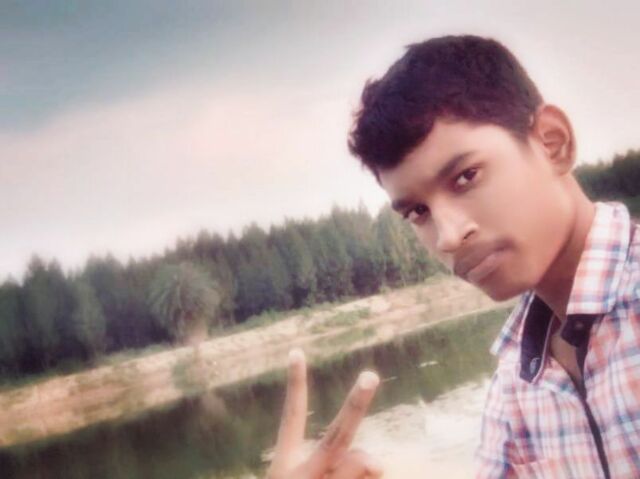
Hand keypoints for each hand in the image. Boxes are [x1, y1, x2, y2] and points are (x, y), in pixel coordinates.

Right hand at [266, 349, 382, 478]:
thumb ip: (348, 468)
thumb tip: (379, 466)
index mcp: (285, 464)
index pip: (292, 417)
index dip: (295, 386)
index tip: (296, 351)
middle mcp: (298, 475)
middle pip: (336, 436)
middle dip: (355, 406)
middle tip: (370, 376)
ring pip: (356, 463)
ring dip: (364, 469)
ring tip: (357, 474)